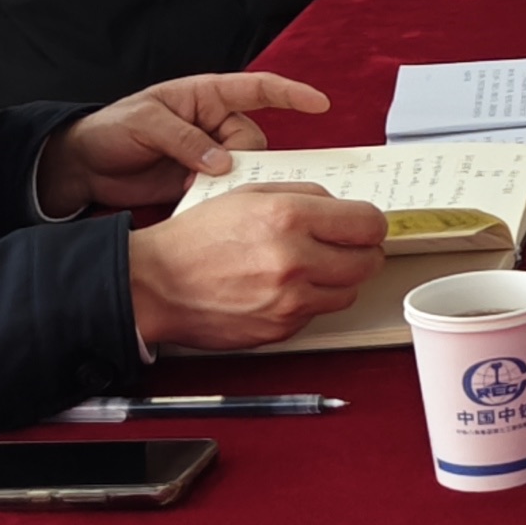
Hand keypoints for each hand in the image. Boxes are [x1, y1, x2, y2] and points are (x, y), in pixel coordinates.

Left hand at [39, 72, 326, 215]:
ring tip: (195, 188)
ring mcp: (208, 155)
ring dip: (230, 182)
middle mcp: (214, 124)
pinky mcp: (198, 183)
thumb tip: (221, 163)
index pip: (257, 89)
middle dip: (244, 157)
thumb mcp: (145, 124)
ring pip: (244, 168)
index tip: (320, 104)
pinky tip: (198, 203)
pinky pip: (224, 191)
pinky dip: (219, 199)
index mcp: (206, 97)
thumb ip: (184, 139)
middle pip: (254, 139)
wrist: (83, 167)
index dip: (291, 94)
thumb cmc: (111, 130)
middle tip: (214, 174)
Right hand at [126, 186, 388, 352]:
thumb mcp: (250, 194)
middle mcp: (294, 261)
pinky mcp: (280, 330)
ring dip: (337, 279)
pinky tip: (283, 288)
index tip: (364, 226)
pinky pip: (317, 314)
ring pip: (348, 292)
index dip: (370, 224)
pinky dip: (309, 302)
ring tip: (308, 266)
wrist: (154, 284)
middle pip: (368, 262)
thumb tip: (343, 207)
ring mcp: (289, 301)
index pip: (369, 224)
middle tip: (343, 246)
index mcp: (290, 218)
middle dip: (360, 252)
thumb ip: (305, 196)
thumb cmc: (196, 239)